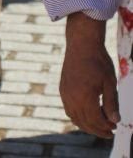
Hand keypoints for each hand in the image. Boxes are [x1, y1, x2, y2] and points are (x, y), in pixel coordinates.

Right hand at [60, 12, 118, 138]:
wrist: (81, 45)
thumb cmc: (98, 62)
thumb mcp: (110, 83)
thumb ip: (112, 103)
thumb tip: (115, 120)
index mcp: (85, 96)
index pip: (95, 120)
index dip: (106, 127)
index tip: (115, 127)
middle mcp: (72, 97)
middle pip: (84, 122)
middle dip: (97, 130)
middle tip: (109, 132)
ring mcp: (65, 93)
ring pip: (74, 117)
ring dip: (86, 125)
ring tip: (98, 126)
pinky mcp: (62, 89)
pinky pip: (68, 109)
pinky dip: (77, 117)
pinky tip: (86, 115)